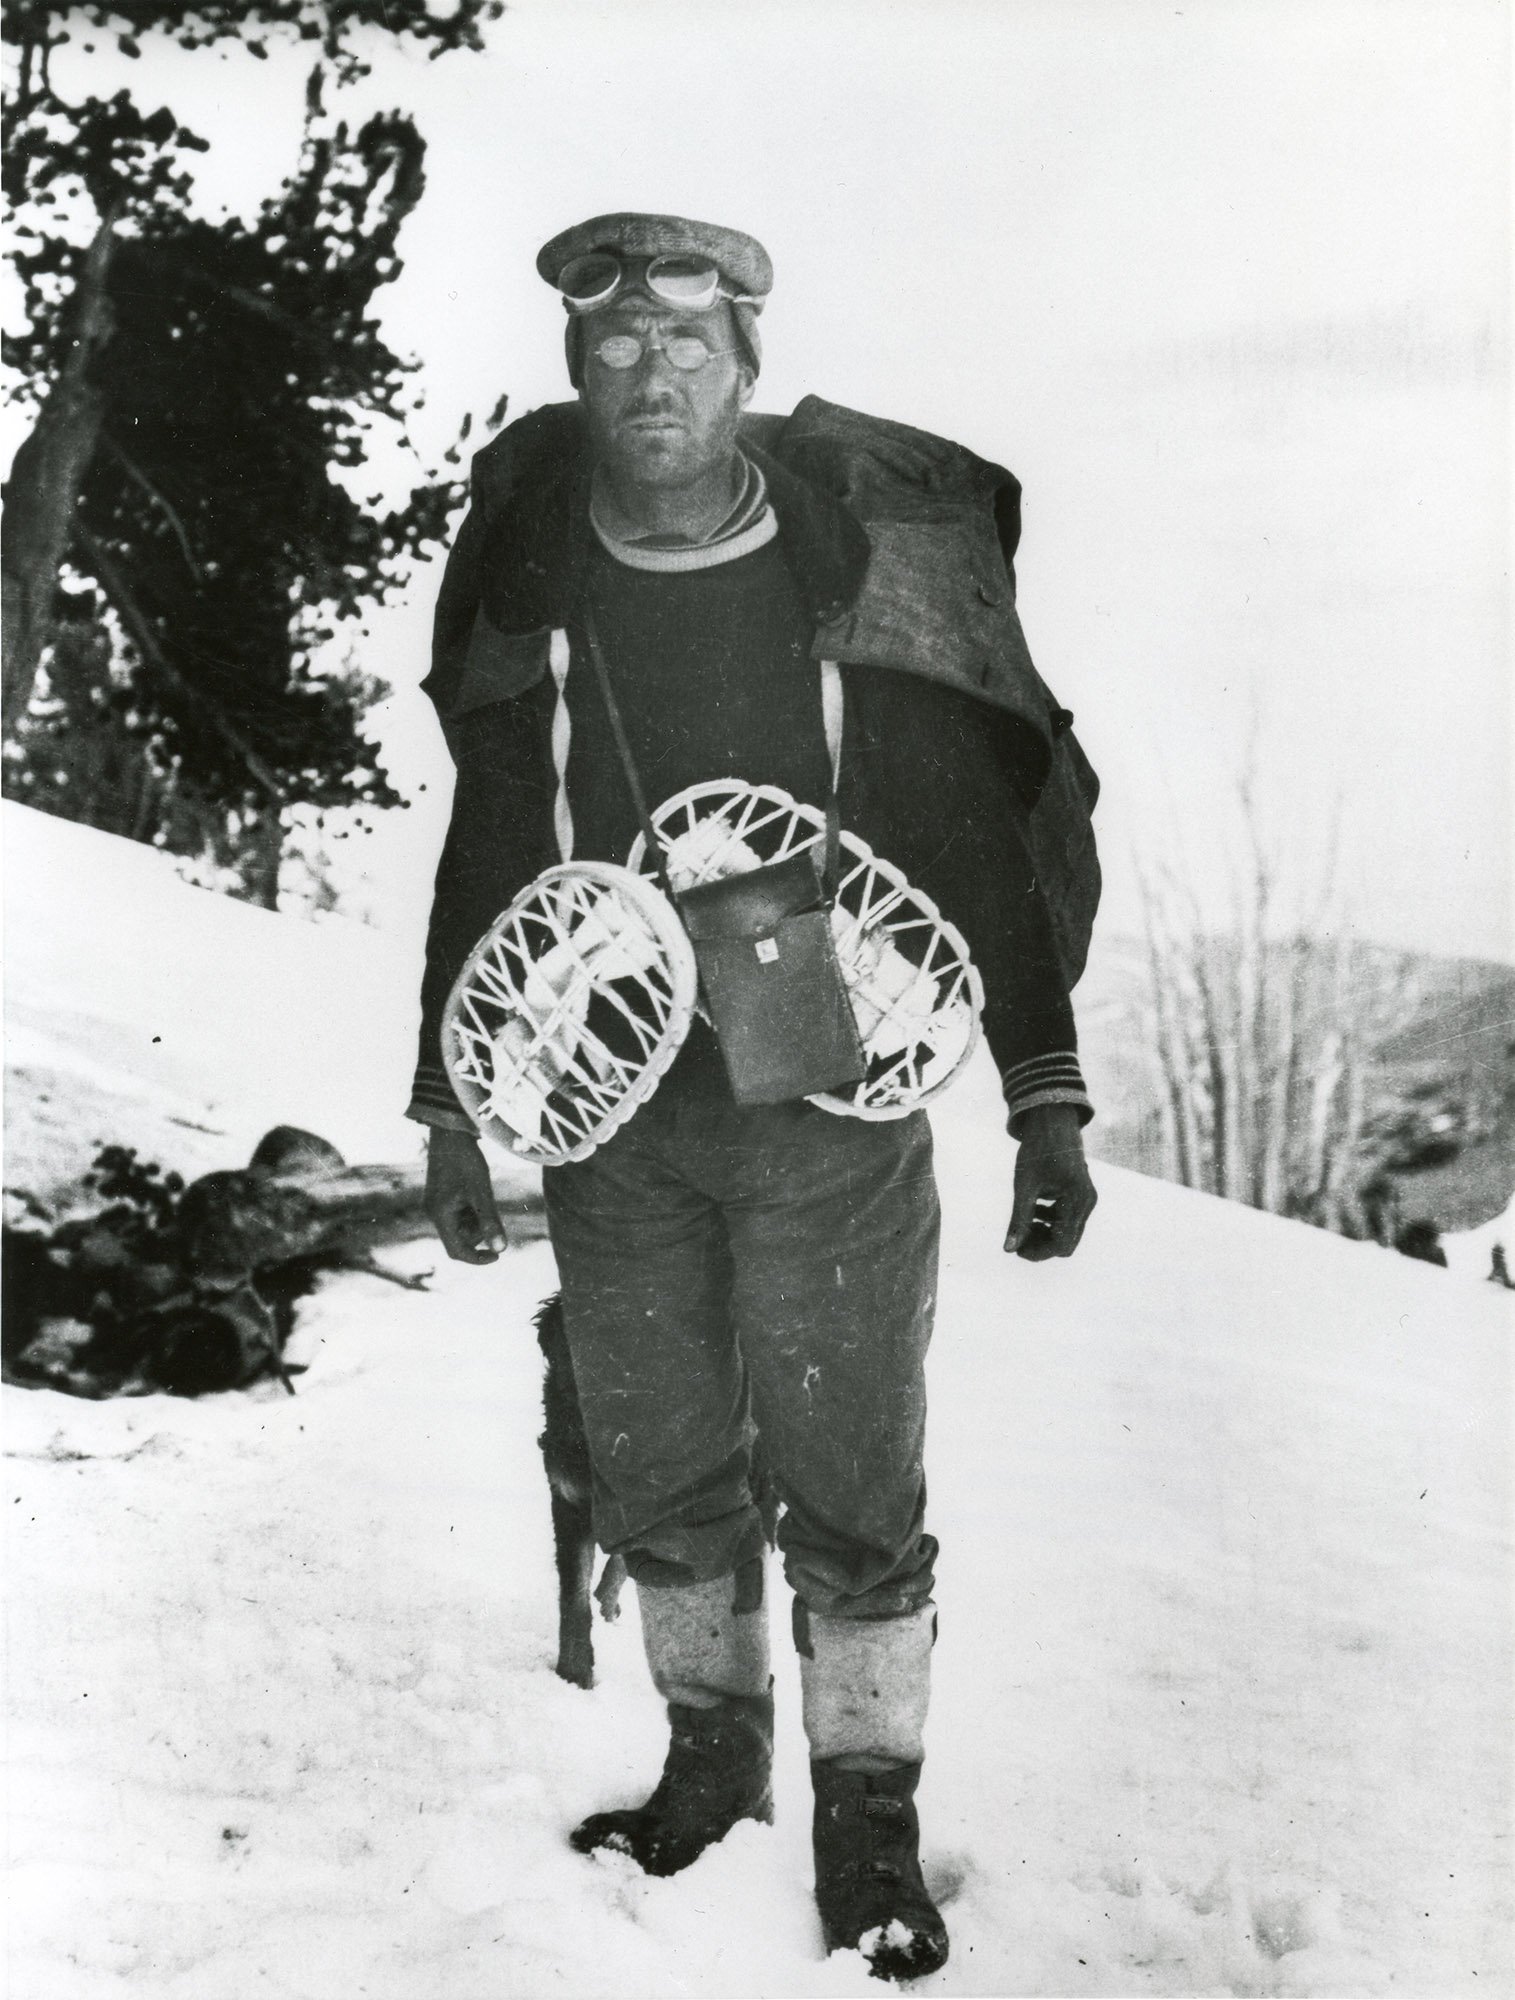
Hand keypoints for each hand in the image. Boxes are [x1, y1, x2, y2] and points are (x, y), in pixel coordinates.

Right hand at [425, 1127, 507, 1263]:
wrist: (450, 1132)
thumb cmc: (466, 1160)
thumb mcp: (482, 1192)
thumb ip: (490, 1221)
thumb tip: (502, 1250)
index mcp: (440, 1215)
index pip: (456, 1251)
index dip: (477, 1258)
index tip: (498, 1255)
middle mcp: (433, 1212)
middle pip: (459, 1238)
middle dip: (478, 1230)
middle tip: (490, 1207)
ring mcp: (435, 1204)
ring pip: (459, 1225)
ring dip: (475, 1219)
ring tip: (482, 1194)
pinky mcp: (439, 1195)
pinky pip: (457, 1213)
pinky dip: (470, 1209)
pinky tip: (476, 1190)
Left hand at [1004, 1104, 1096, 1260]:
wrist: (1052, 1121)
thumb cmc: (1037, 1150)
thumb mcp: (1024, 1186)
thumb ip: (1019, 1220)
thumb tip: (1008, 1249)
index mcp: (1077, 1201)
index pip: (1060, 1245)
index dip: (1037, 1252)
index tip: (1015, 1248)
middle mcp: (1087, 1203)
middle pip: (1066, 1243)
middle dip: (1041, 1244)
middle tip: (1017, 1236)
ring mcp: (1087, 1199)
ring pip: (1067, 1233)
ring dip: (1045, 1233)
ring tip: (1025, 1220)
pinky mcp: (1082, 1195)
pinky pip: (1068, 1219)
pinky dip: (1051, 1221)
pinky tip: (1034, 1209)